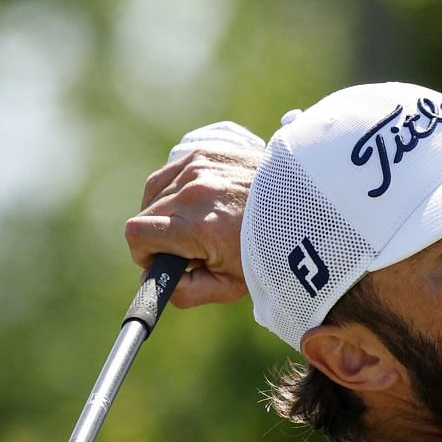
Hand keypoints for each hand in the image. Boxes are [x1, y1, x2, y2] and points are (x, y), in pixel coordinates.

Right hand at [124, 122, 266, 309]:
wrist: (304, 210)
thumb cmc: (269, 252)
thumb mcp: (230, 286)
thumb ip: (186, 291)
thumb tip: (152, 281)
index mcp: (196, 226)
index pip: (137, 235)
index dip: (146, 254)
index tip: (164, 261)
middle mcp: (193, 190)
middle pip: (145, 215)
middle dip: (159, 236)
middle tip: (190, 247)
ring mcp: (198, 165)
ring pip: (155, 191)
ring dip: (165, 211)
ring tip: (196, 224)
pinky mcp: (205, 150)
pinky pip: (172, 171)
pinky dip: (177, 188)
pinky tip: (200, 202)